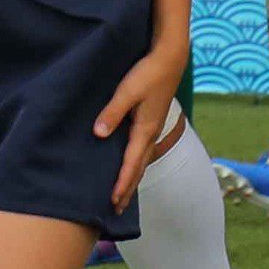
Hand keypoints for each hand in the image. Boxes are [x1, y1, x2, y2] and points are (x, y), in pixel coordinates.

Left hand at [95, 40, 192, 207]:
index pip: (132, 164)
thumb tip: (99, 134)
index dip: (122, 184)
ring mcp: (153, 129)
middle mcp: (151, 134)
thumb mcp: (127, 91)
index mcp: (145, 130)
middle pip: (138, 168)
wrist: (170, 59)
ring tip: (123, 194)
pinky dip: (136, 164)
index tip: (113, 201)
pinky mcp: (151, 121)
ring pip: (142, 161)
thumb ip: (112, 112)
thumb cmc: (148, 73)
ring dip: (133, 179)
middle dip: (128, 189)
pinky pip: (142, 151)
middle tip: (116, 209)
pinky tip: (130, 164)